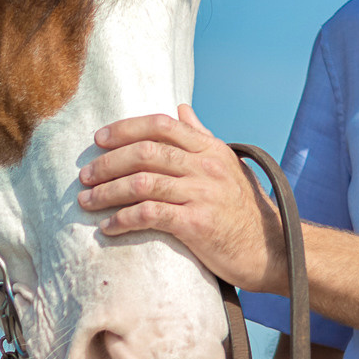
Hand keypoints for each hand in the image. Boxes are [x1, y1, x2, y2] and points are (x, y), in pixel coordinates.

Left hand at [79, 104, 284, 291]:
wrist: (273, 250)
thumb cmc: (245, 210)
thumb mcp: (228, 166)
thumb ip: (202, 136)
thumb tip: (182, 107)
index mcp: (210, 149)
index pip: (161, 125)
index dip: (125, 128)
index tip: (99, 139)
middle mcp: (206, 166)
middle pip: (145, 152)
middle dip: (108, 163)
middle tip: (84, 176)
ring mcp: (202, 194)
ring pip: (142, 183)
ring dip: (107, 192)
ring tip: (87, 202)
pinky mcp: (198, 224)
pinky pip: (151, 215)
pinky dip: (123, 219)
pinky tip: (108, 227)